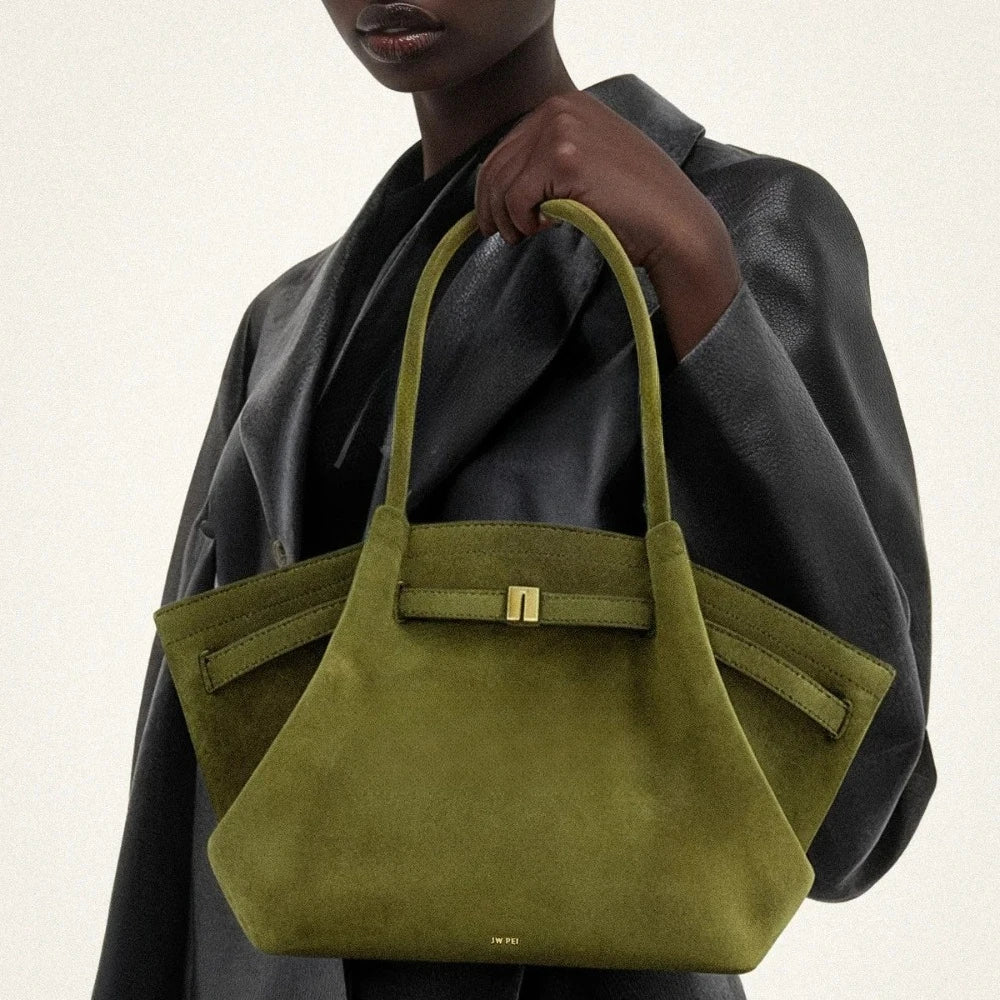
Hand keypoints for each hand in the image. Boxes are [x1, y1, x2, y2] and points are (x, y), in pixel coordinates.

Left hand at [473, 91, 742, 359]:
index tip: (490, 217)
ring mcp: (562, 129)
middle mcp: (561, 107)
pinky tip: (546, 227)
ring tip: (523, 235)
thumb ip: (552, 158)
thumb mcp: (590, 163)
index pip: (506, 147)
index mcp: (566, 104)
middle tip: (499, 234)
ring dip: (506, 218)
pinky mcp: (562, 159)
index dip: (491, 187)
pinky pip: (516, 199)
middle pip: (496, 164)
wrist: (672, 222)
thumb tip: (501, 185)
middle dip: (491, 205)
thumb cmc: (635, 205)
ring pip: (502, 183)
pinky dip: (522, 221)